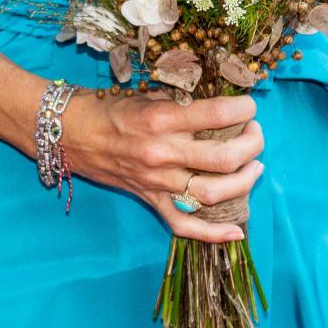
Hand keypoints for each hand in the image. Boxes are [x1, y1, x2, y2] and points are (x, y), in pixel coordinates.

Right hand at [63, 90, 263, 242]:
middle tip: (256, 133)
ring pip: (212, 194)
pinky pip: (184, 226)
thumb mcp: (148, 94)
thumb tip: (223, 103)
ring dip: (244, 182)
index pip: (218, 114)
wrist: (71, 134)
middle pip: (224, 159)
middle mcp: (162, 153)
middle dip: (252, 145)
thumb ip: (183, 101)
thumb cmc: (111, 107)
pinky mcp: (150, 202)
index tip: (250, 104)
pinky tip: (238, 230)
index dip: (243, 108)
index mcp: (161, 119)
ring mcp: (157, 183)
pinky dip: (214, 233)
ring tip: (254, 166)